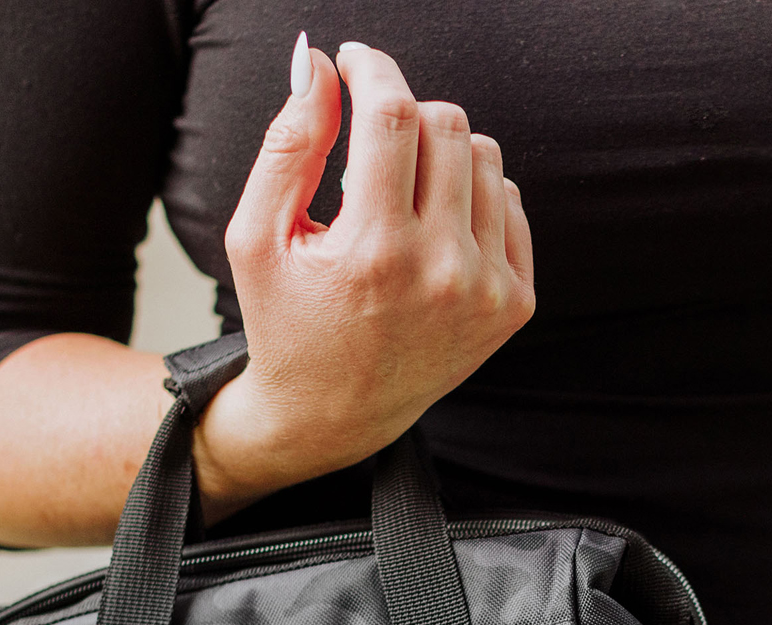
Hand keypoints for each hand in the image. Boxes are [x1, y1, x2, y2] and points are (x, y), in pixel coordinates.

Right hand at [196, 37, 535, 518]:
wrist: (334, 414)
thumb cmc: (287, 322)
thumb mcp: (257, 236)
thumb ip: (288, 143)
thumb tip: (319, 62)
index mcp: (374, 252)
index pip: (394, 116)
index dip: (373, 69)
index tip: (354, 61)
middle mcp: (441, 272)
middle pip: (447, 125)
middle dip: (403, 111)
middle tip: (368, 137)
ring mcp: (487, 291)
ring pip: (485, 155)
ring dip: (439, 150)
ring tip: (398, 189)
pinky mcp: (514, 305)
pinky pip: (508, 201)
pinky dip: (470, 194)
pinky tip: (432, 224)